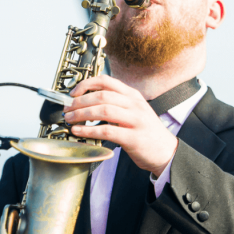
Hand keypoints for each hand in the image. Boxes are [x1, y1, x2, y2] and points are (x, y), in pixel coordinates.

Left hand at [64, 76, 178, 176]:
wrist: (166, 152)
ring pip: (103, 110)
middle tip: (67, 109)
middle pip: (101, 95)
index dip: (86, 84)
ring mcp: (135, 121)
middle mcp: (135, 105)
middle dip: (80, 101)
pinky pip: (106, 131)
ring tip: (70, 120)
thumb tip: (87, 102)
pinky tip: (78, 132)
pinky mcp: (133, 138)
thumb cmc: (145, 133)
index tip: (73, 93)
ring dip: (82, 114)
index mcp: (133, 96)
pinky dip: (88, 130)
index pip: (106, 81)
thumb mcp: (134, 111)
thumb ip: (116, 104)